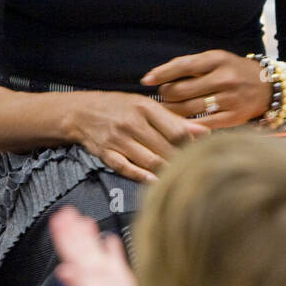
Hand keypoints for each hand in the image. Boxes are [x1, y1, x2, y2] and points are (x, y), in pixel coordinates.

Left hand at [49, 205, 141, 285]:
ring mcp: (104, 271)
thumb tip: (63, 270)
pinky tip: (109, 238)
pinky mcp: (119, 275)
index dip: (63, 232)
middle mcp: (90, 269)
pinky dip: (111, 246)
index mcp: (81, 271)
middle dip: (73, 227)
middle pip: (79, 243)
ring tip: (84, 219)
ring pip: (94, 246)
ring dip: (89, 233)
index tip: (57, 218)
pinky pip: (114, 256)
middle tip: (67, 211)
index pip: (69, 247)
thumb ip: (75, 284)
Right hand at [65, 90, 208, 183]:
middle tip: (193, 167)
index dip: (192, 144)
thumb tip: (204, 131)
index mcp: (144, 107)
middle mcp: (131, 123)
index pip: (176, 130)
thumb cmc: (118, 106)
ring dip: (166, 170)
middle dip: (181, 160)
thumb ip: (174, 119)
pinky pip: (127, 169)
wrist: (80, 112)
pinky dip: (142, 176)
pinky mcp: (106, 154)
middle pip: (165, 148)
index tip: (201, 151)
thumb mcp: (145, 105)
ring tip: (178, 175)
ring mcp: (117, 140)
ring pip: (149, 161)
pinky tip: (155, 180)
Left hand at [141, 49, 271, 129]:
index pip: (183, 65)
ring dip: (172, 111)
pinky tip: (180, 123)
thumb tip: (158, 76)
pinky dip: (187, 124)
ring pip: (189, 109)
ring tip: (167, 109)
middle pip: (182, 90)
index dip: (161, 73)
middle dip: (166, 95)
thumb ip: (192, 66)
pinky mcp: (234, 117)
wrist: (268, 86)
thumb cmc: (234, 71)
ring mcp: (230, 99)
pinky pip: (202, 124)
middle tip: (162, 97)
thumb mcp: (216, 60)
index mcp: (217, 60)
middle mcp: (224, 78)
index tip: (145, 80)